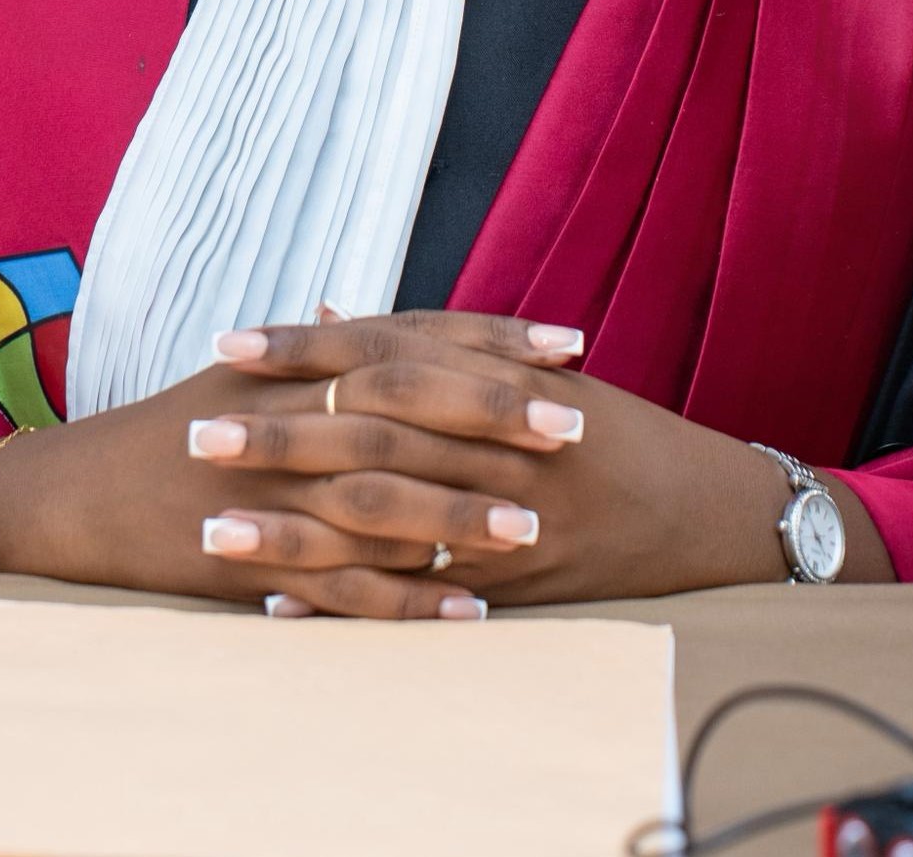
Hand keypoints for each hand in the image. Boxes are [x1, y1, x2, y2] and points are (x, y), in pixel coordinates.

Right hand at [0, 310, 586, 615]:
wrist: (75, 490)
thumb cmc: (170, 428)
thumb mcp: (249, 375)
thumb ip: (321, 350)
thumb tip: (372, 314)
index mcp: (299, 362)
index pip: (412, 337)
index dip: (491, 339)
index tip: (566, 342)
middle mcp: (291, 411)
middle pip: (410, 403)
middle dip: (496, 411)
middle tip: (576, 424)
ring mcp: (272, 485)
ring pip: (383, 494)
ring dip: (463, 510)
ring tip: (537, 525)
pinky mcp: (255, 556)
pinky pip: (341, 582)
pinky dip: (406, 599)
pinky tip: (469, 612)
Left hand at [200, 309, 819, 602]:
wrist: (716, 512)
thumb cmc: (612, 431)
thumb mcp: (531, 369)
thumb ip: (428, 343)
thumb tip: (330, 309)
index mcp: (496, 378)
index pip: (382, 353)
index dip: (305, 349)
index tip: (229, 344)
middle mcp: (500, 444)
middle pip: (370, 433)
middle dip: (279, 434)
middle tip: (196, 430)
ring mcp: (508, 520)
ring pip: (384, 521)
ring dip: (292, 527)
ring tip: (211, 527)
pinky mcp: (514, 588)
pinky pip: (419, 599)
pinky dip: (346, 602)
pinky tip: (278, 603)